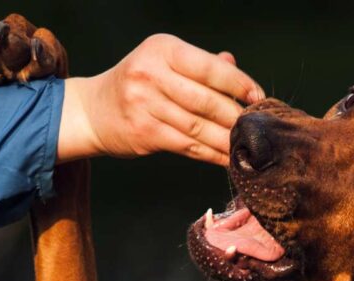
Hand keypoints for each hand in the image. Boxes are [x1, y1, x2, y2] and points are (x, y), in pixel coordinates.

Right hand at [57, 34, 264, 165]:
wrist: (94, 111)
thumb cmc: (139, 84)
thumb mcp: (164, 62)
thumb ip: (200, 65)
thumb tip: (234, 66)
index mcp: (163, 49)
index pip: (209, 67)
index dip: (239, 84)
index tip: (259, 98)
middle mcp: (151, 73)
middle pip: (206, 100)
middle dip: (236, 117)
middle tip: (257, 128)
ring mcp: (144, 104)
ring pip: (198, 127)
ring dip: (227, 140)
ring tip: (247, 146)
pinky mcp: (143, 132)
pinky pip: (187, 145)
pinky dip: (210, 154)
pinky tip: (226, 158)